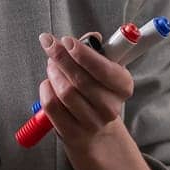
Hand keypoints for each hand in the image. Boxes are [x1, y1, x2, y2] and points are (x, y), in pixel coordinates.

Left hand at [37, 31, 135, 161]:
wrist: (95, 131)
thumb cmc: (96, 91)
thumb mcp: (103, 68)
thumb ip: (95, 49)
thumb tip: (91, 37)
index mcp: (123, 87)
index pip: (104, 69)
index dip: (83, 53)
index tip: (66, 40)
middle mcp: (110, 107)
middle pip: (80, 79)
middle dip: (61, 57)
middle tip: (50, 46)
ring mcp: (92, 122)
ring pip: (65, 91)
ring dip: (53, 73)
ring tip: (51, 65)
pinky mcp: (72, 133)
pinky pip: (52, 106)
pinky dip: (45, 90)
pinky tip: (48, 83)